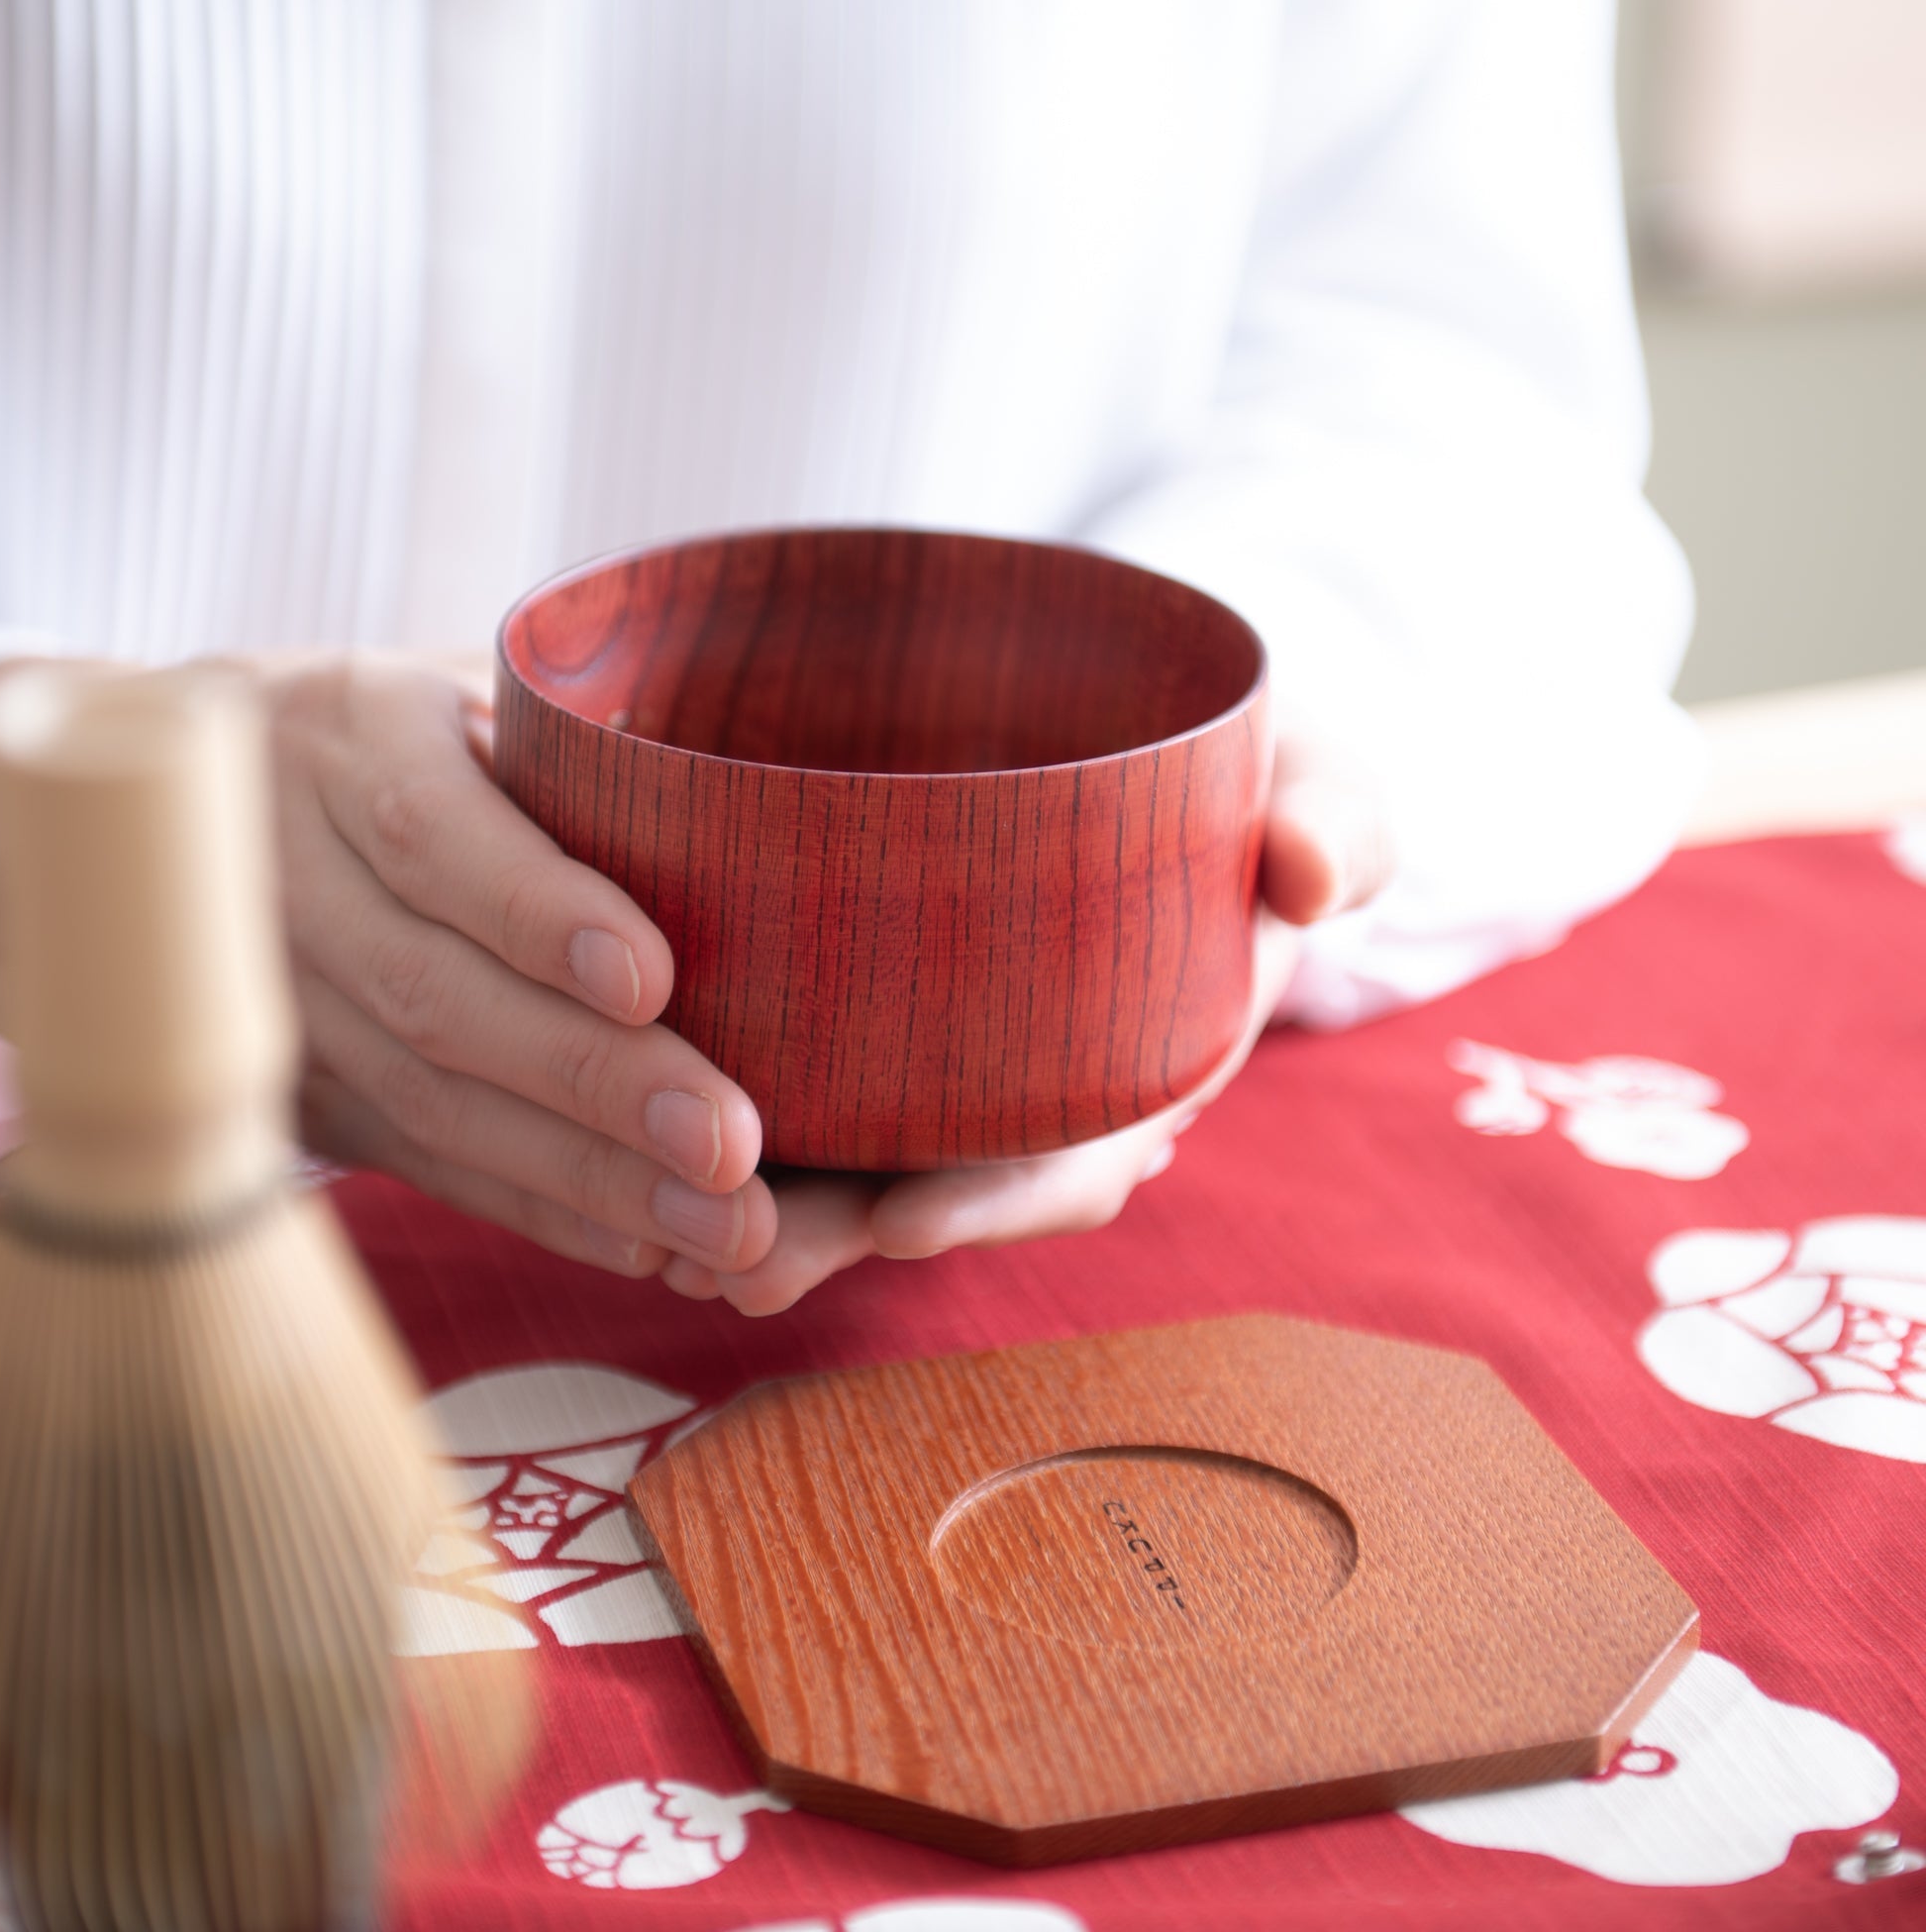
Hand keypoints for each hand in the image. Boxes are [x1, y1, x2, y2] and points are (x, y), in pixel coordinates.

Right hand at [249, 653, 777, 1276]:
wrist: (186, 808)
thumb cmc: (399, 730)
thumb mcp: (463, 683)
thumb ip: (569, 733)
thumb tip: (752, 797)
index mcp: (346, 735)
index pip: (430, 832)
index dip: (537, 912)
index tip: (650, 977)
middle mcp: (291, 873)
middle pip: (438, 995)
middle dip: (593, 1080)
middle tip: (728, 1143)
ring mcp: (280, 1000)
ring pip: (432, 1101)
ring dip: (587, 1173)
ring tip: (723, 1223)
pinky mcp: (305, 1094)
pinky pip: (425, 1161)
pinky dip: (541, 1209)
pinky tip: (645, 1240)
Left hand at [659, 722, 1393, 1313]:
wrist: (1149, 734)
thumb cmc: (1238, 777)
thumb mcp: (1308, 779)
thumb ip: (1338, 812)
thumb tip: (1319, 871)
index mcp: (1147, 1060)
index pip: (1076, 1159)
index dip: (999, 1201)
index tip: (902, 1218)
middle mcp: (1047, 1088)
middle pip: (947, 1186)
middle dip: (850, 1229)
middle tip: (742, 1254)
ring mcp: (967, 1060)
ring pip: (866, 1157)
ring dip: (775, 1204)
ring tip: (671, 1230)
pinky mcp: (891, 1016)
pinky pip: (820, 1087)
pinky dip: (744, 1119)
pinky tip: (651, 1141)